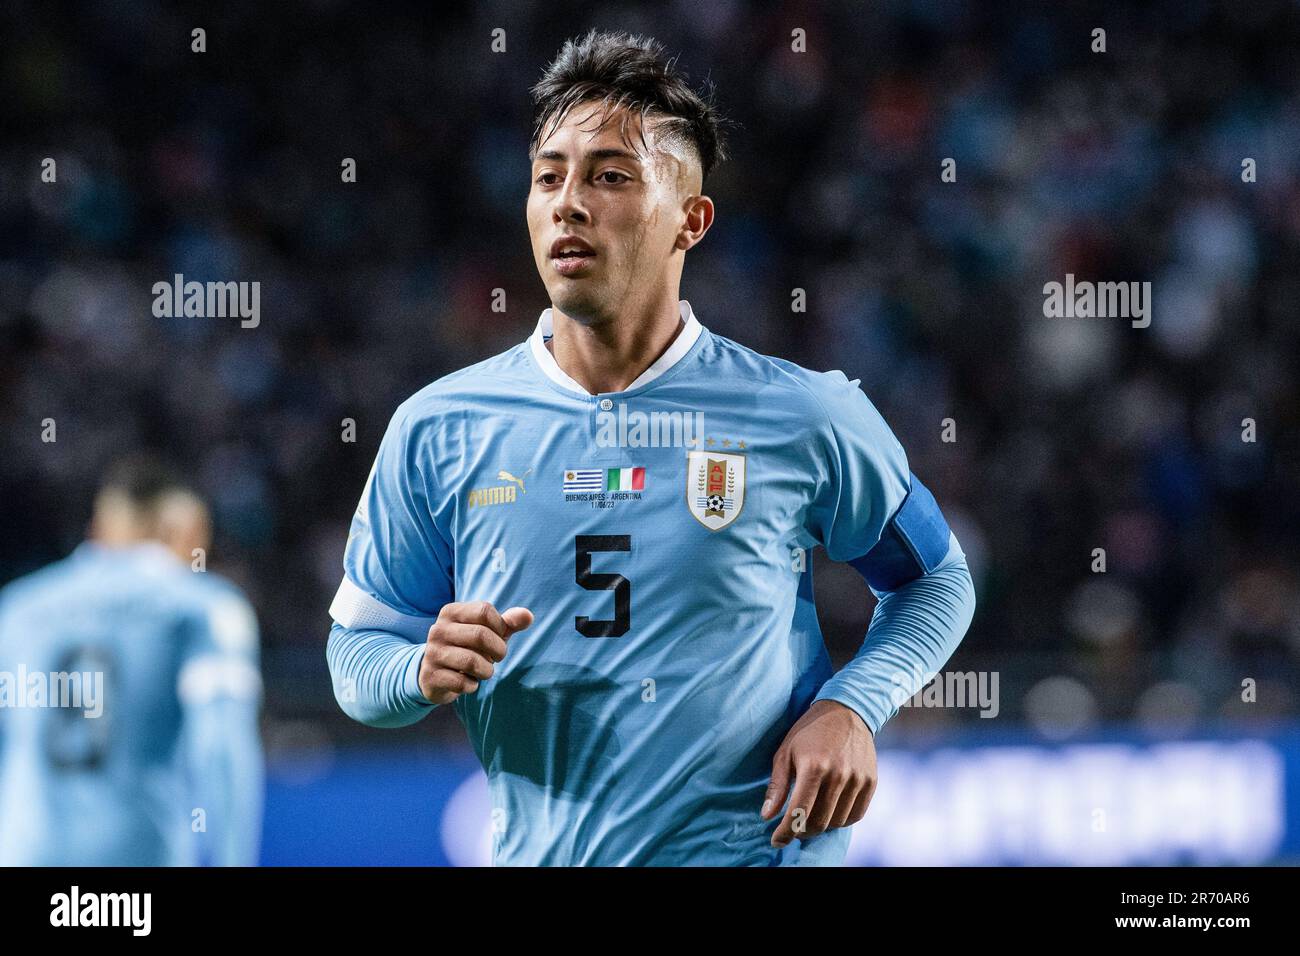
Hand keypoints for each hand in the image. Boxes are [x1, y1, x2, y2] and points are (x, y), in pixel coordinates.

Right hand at [418, 600, 533, 704]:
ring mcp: (432, 653)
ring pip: (471, 661)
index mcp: (451, 612)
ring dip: (486, 670)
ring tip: (484, 670)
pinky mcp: (431, 676)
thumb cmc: (468, 647)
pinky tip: (468, 683)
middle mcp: (438, 630)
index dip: (500, 627)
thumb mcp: (488, 632)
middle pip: (480, 635)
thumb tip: (528, 616)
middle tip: (497, 657)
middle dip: (498, 650)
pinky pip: (462, 683)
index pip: (484, 611)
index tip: (498, 637)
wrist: (434, 674)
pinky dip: (472, 686)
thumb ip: (509, 622)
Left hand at [761, 699, 876, 847]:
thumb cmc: (809, 732)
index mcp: (813, 766)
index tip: (776, 841)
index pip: (798, 812)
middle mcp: (838, 775)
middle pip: (819, 822)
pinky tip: (829, 812)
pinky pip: (856, 815)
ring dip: (821, 826)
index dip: (785, 832)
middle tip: (793, 827)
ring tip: (810, 817)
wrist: (846, 711)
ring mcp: (858, 779)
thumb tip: (767, 815)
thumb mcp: (785, 751)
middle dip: (801, 831)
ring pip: (837, 822)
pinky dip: (840, 820)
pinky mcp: (871, 781)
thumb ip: (777, 785)